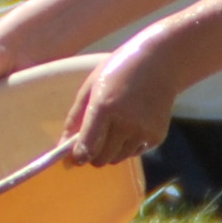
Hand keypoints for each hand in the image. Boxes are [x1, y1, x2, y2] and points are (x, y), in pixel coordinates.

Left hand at [63, 38, 178, 165]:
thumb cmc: (118, 72)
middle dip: (93, 155)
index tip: (75, 155)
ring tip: (112, 128)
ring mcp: (143, 131)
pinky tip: (130, 126)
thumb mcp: (90, 87)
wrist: (159, 64)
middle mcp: (126, 122)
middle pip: (101, 159)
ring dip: (110, 151)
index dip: (78, 157)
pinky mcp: (157, 136)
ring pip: (117, 159)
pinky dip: (128, 146)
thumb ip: (74, 118)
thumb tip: (62, 146)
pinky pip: (134, 153)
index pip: (87, 148)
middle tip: (93, 140)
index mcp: (104, 107)